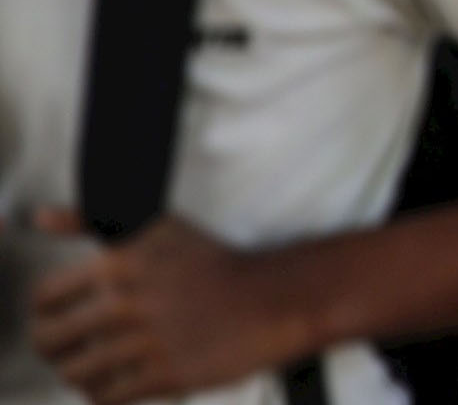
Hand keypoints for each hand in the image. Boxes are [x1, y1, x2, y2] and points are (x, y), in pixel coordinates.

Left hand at [29, 210, 312, 404]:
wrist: (271, 299)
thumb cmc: (214, 264)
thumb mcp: (156, 229)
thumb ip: (90, 221)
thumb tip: (40, 217)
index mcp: (120, 263)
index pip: (44, 298)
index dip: (44, 312)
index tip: (59, 317)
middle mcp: (128, 302)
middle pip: (49, 341)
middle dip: (52, 348)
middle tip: (66, 348)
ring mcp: (147, 340)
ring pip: (76, 373)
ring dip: (79, 374)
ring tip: (94, 368)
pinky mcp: (165, 374)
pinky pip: (108, 397)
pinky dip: (104, 395)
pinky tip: (117, 384)